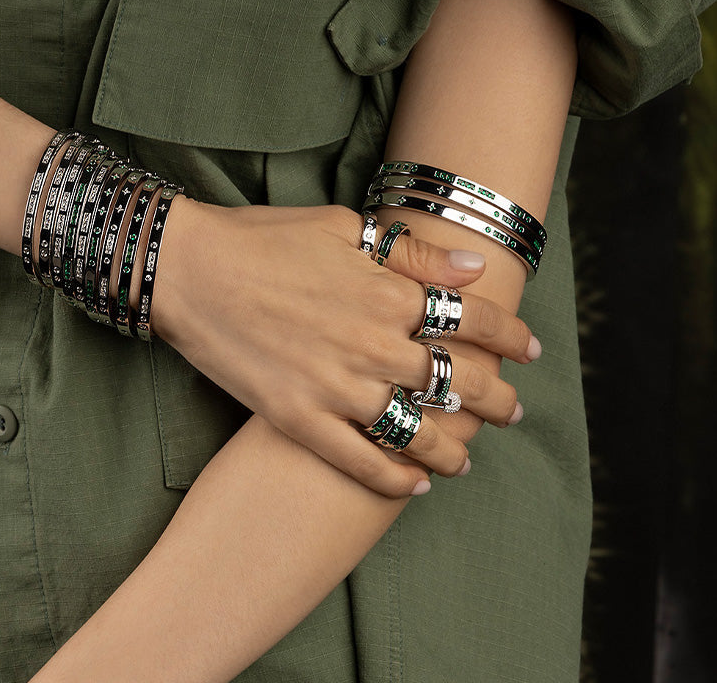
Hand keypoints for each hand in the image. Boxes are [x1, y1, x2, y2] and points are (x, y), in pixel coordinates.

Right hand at [152, 198, 537, 497]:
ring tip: (465, 459)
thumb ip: (412, 255)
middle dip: (496, 401)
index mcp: (387, 293)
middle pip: (456, 384)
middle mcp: (372, 345)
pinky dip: (392, 480)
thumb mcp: (343, 228)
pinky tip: (413, 486)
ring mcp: (335, 387)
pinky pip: (359, 462)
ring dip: (450, 451)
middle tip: (511, 412)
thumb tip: (472, 270)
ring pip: (415, 433)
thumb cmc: (262, 239)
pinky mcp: (297, 418)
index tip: (529, 350)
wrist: (187, 269)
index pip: (474, 320)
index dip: (511, 336)